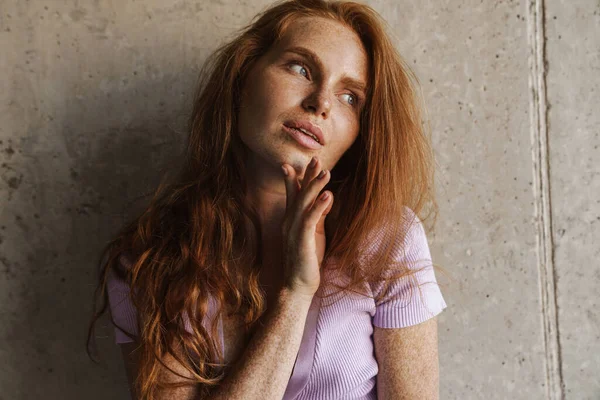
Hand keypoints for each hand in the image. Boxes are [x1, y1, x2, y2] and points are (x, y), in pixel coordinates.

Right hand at [280, 156, 333, 297]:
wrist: (296, 286)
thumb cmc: (306, 261)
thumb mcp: (314, 233)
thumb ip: (317, 215)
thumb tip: (326, 198)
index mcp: (291, 220)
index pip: (293, 194)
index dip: (295, 178)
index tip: (299, 163)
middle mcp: (289, 222)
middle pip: (299, 194)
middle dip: (308, 176)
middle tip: (316, 159)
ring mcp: (294, 231)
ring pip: (304, 203)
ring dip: (315, 186)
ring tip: (326, 172)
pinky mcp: (302, 240)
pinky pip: (310, 220)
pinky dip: (319, 207)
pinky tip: (328, 196)